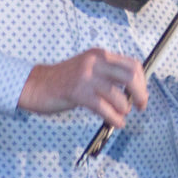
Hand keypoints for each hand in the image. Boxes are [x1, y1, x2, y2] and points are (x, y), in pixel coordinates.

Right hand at [19, 48, 147, 124]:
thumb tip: (133, 90)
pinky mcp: (78, 93)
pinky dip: (115, 118)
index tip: (142, 94)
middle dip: (141, 94)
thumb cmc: (63, 80)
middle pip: (131, 76)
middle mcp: (95, 62)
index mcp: (100, 55)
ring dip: (125, 109)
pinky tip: (116, 122)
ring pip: (118, 95)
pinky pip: (104, 108)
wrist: (35, 84)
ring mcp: (86, 77)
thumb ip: (108, 74)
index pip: (132, 64)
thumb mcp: (88, 69)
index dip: (142, 81)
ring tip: (122, 114)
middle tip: (141, 106)